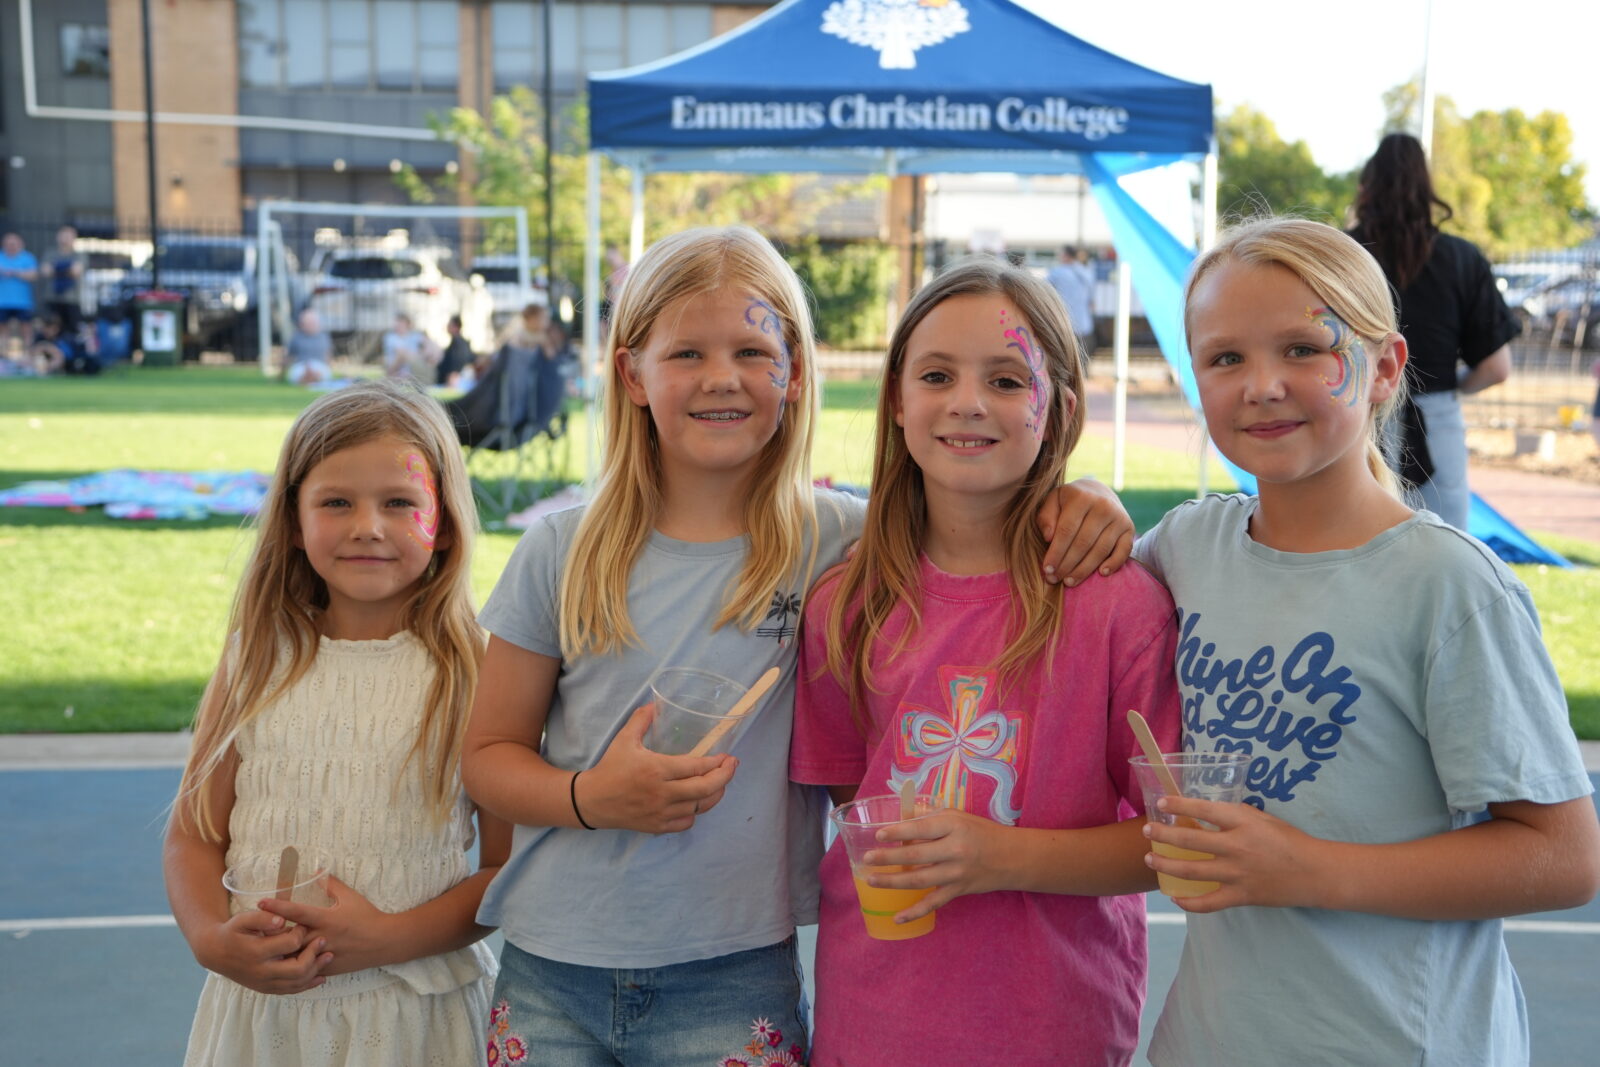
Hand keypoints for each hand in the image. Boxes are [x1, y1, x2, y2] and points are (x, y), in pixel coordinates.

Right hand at [196, 907, 331, 994]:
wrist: (215, 953)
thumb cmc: (232, 932)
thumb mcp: (242, 919)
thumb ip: (262, 918)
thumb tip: (282, 920)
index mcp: (256, 952)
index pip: (289, 944)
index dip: (301, 933)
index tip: (303, 924)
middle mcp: (261, 972)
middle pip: (297, 969)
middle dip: (314, 954)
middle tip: (323, 940)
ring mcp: (264, 983)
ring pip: (297, 983)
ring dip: (316, 970)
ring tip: (328, 956)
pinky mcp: (266, 989)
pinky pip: (291, 990)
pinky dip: (307, 984)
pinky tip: (320, 977)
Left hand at [259, 877, 397, 975]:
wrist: (384, 942)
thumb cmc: (367, 916)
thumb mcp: (351, 897)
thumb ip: (332, 885)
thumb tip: (317, 871)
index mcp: (326, 919)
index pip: (297, 911)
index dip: (278, 906)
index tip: (261, 902)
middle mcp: (322, 937)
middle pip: (289, 937)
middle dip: (271, 934)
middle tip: (254, 930)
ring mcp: (324, 954)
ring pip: (294, 956)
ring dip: (279, 952)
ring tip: (261, 949)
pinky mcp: (327, 967)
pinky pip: (305, 969)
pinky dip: (293, 965)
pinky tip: (281, 963)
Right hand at [577, 704, 738, 833]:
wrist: (591, 801)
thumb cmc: (610, 768)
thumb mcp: (624, 740)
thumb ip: (641, 720)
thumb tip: (654, 703)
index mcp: (656, 770)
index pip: (695, 767)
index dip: (716, 762)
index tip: (726, 756)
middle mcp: (662, 793)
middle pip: (705, 788)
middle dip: (725, 776)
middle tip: (733, 766)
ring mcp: (661, 812)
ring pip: (699, 807)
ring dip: (715, 794)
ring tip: (720, 783)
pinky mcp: (657, 826)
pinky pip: (686, 822)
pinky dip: (696, 812)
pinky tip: (697, 801)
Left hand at [859, 809, 1008, 923]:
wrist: (1012, 857)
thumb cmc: (982, 832)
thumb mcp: (958, 816)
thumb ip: (930, 816)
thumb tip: (902, 816)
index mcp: (953, 826)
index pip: (920, 829)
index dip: (898, 832)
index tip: (879, 834)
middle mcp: (954, 850)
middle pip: (916, 856)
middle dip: (888, 858)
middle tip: (867, 859)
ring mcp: (956, 873)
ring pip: (920, 880)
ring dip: (893, 882)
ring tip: (871, 879)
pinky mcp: (959, 890)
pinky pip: (934, 903)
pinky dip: (915, 912)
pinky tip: (897, 918)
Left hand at [1037, 479, 1133, 585]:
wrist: (1098, 492)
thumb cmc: (1069, 502)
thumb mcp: (1053, 501)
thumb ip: (1046, 517)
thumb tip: (1048, 538)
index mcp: (1081, 497)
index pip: (1066, 530)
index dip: (1056, 552)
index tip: (1047, 569)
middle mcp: (1103, 506)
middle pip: (1083, 543)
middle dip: (1067, 564)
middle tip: (1055, 579)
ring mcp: (1119, 517)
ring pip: (1100, 550)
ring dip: (1084, 569)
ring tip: (1069, 581)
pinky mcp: (1130, 528)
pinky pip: (1124, 550)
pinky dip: (1114, 563)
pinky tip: (1101, 574)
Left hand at [1145, 796, 1327, 913]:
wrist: (1315, 873)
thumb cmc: (1290, 841)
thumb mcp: (1264, 819)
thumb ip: (1237, 814)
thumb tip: (1209, 812)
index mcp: (1243, 823)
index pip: (1203, 810)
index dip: (1178, 805)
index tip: (1161, 802)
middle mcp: (1236, 847)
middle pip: (1189, 841)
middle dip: (1162, 835)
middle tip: (1147, 830)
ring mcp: (1237, 874)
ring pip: (1191, 871)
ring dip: (1166, 865)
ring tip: (1149, 858)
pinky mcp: (1241, 896)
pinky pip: (1209, 903)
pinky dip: (1189, 903)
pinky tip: (1175, 897)